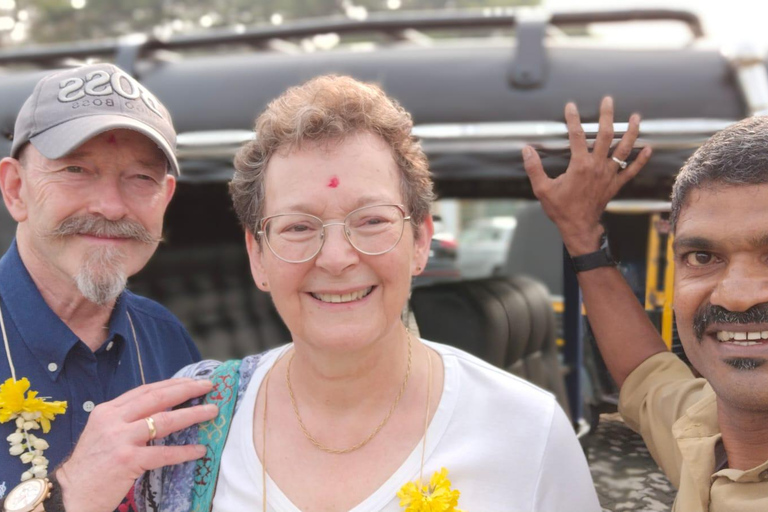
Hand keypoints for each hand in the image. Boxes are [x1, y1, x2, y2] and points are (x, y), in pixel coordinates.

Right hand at [55, 378, 216, 511]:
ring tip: (212, 411)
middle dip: (187, 389)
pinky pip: (163, 453)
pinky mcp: (126, 461)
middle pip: (158, 398)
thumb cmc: (91, 465)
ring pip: (164, 421)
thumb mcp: (104, 432)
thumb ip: (127, 419)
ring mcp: (119, 439)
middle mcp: (113, 420)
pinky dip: (184, 452)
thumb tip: (162, 408)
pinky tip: (200, 450)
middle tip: (209, 386)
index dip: (172, 383)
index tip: (192, 380)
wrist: (70, 494)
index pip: (146, 390)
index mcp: (107, 410)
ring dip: (192, 415)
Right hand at [522, 97, 651, 254]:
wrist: (578, 227)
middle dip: (607, 116)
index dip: (573, 119)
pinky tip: (648, 149)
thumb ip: (534, 168)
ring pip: (624, 149)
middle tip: (608, 101)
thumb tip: (527, 150)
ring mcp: (609, 175)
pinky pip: (631, 170)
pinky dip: (641, 160)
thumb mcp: (542, 189)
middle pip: (606, 135)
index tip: (570, 107)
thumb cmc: (561, 209)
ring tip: (636, 118)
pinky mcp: (615, 185)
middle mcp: (597, 166)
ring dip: (631, 132)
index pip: (577, 136)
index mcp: (580, 165)